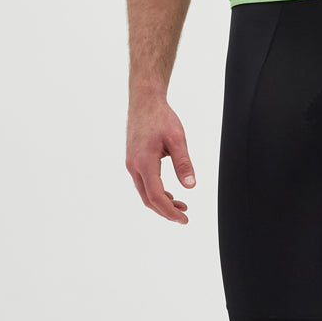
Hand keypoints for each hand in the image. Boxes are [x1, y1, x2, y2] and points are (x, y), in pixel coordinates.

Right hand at [126, 93, 196, 223]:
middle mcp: (134, 166)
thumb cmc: (161, 117)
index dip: (170, 211)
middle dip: (166, 211)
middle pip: (148, 199)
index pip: (156, 196)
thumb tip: (190, 186)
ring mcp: (131, 163)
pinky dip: (155, 192)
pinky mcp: (133, 160)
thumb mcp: (177, 139)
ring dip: (161, 202)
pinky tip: (169, 193)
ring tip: (180, 206)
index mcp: (144, 162)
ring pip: (144, 192)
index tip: (184, 219)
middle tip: (184, 216)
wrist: (144, 101)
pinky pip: (143, 183)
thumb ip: (183, 163)